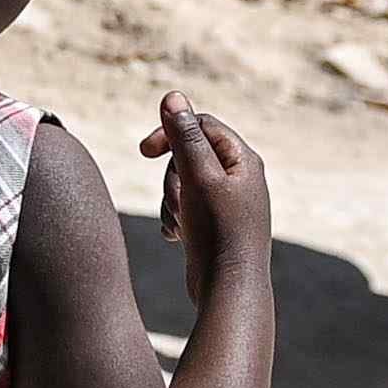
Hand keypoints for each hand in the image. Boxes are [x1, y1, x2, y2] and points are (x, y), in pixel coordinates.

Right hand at [143, 92, 267, 276]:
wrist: (229, 290)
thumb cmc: (219, 232)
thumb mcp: (198, 177)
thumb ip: (183, 136)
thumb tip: (172, 96)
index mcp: (243, 161)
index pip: (201, 125)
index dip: (170, 132)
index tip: (143, 151)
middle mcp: (239, 179)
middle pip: (187, 155)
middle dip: (171, 177)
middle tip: (177, 199)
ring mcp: (226, 203)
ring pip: (181, 184)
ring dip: (170, 201)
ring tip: (180, 224)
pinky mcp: (214, 225)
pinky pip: (184, 208)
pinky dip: (175, 218)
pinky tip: (177, 237)